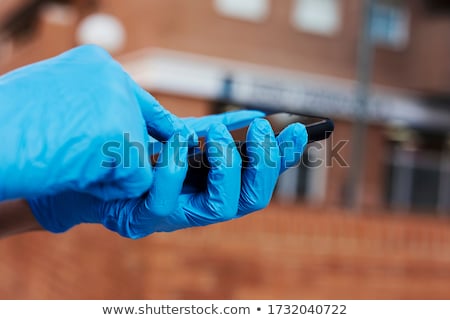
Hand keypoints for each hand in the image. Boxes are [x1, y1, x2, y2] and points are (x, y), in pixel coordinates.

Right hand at [0, 45, 191, 200]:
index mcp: (97, 64)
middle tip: (83, 158)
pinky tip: (79, 178)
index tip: (166, 137)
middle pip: (142, 129)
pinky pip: (138, 178)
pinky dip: (112, 189)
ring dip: (111, 171)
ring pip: (142, 156)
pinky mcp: (122, 138)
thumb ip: (91, 105)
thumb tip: (122, 123)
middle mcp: (113, 78)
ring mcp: (119, 106)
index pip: (140, 98)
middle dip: (123, 152)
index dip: (150, 123)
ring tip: (72, 166)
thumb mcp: (54, 99)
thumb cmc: (8, 127)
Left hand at [28, 114, 306, 237]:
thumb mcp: (185, 136)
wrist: (95, 173)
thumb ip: (217, 129)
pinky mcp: (147, 221)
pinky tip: (178, 141)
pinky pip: (168, 200)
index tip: (299, 130)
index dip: (283, 158)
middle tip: (263, 130)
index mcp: (218, 187)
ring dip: (227, 167)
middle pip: (253, 200)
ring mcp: (178, 218)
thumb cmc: (146, 155)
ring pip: (223, 208)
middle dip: (264, 165)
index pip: (261, 177)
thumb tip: (252, 114)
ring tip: (219, 136)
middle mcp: (205, 208)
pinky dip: (177, 167)